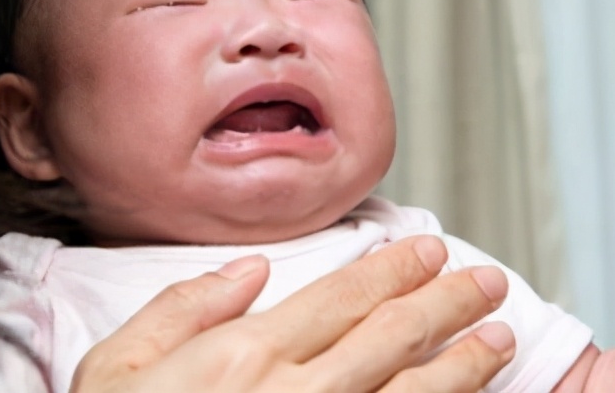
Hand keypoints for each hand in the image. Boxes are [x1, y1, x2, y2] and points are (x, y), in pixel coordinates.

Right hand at [70, 234, 515, 391]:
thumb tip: (246, 270)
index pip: (340, 298)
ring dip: (463, 365)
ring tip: (500, 341)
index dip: (392, 269)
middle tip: (487, 282)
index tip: (429, 249)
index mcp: (242, 358)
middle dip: (447, 303)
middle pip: (390, 338)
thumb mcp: (114, 365)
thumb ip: (182, 307)